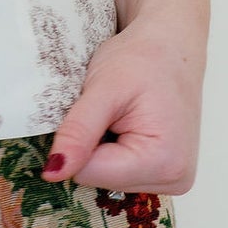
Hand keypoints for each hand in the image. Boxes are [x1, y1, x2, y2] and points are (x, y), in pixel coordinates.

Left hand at [44, 13, 206, 194]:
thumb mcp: (103, 90)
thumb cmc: (143, 59)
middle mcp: (174, 180)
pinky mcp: (166, 176)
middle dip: (93, 146)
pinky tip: (128, 127)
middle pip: (99, 180)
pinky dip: (115, 152)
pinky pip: (121, 174)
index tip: (96, 111)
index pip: (88, 174)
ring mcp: (173, 181)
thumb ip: (78, 132)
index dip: (79, 142)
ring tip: (122, 116)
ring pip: (107, 179)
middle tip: (111, 111)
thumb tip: (53, 173)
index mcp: (163, 162)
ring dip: (103, 149)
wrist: (171, 46)